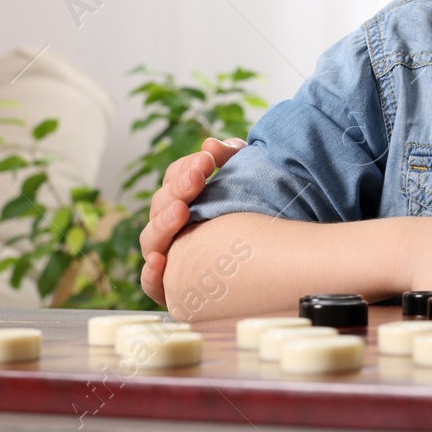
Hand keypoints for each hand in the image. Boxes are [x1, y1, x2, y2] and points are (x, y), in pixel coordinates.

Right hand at [140, 137, 245, 305]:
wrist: (279, 256)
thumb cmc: (259, 210)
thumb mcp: (249, 176)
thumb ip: (231, 156)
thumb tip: (210, 144)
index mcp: (186, 197)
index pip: (173, 178)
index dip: (185, 168)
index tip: (207, 160)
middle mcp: (173, 226)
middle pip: (160, 205)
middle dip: (178, 189)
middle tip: (198, 177)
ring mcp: (172, 255)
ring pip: (151, 240)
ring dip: (162, 224)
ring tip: (182, 210)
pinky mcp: (175, 287)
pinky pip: (153, 284)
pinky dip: (151, 273)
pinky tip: (160, 261)